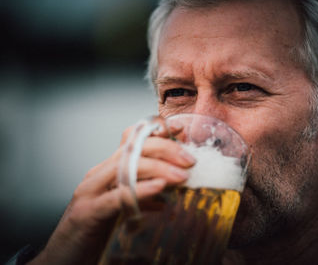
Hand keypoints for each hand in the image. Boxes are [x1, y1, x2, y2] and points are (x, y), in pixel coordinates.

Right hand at [28, 120, 195, 264]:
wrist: (63, 258)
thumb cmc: (92, 231)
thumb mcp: (119, 208)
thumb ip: (137, 198)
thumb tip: (164, 199)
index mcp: (107, 171)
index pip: (132, 140)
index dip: (157, 131)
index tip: (182, 131)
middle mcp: (98, 175)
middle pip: (132, 148)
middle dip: (165, 149)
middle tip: (189, 160)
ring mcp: (90, 192)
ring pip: (126, 167)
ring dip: (158, 168)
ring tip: (181, 176)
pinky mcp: (87, 213)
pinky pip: (117, 196)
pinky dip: (140, 189)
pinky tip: (159, 188)